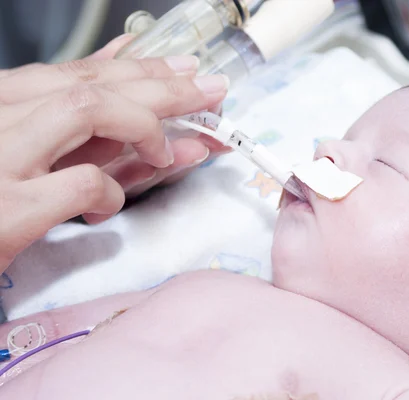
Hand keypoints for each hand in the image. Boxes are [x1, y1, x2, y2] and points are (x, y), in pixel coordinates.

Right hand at [0, 35, 228, 271]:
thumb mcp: (20, 150)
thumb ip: (72, 128)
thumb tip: (122, 91)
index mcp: (2, 104)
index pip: (79, 74)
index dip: (140, 71)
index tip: (182, 72)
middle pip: (93, 85)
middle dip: (163, 88)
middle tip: (210, 94)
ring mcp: (0, 159)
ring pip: (87, 111)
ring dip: (144, 125)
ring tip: (177, 146)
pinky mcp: (6, 210)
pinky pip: (77, 183)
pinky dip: (108, 191)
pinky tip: (109, 203)